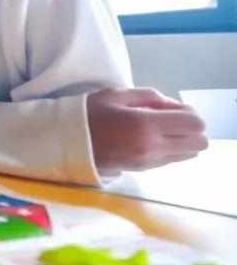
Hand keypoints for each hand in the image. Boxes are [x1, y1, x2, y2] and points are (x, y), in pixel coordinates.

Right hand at [87, 87, 207, 174]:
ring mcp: (149, 161)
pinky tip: (150, 139)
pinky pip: (172, 160)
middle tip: (171, 120)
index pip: (194, 124)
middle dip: (192, 129)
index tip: (173, 108)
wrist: (66, 143)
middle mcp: (152, 147)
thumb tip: (173, 105)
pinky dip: (170, 149)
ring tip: (160, 130)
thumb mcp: (116, 94)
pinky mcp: (144, 170)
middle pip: (199, 143)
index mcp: (145, 125)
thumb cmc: (89, 114)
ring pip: (189, 154)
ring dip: (183, 141)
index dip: (190, 113)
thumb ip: (149, 96)